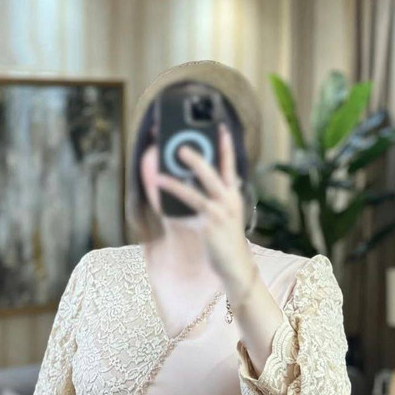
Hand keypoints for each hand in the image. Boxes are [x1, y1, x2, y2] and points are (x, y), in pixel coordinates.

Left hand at [155, 122, 253, 290]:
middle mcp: (228, 202)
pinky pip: (186, 215)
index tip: (220, 128)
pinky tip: (160, 204)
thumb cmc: (227, 241)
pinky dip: (173, 209)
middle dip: (196, 159)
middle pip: (211, 174)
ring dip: (175, 183)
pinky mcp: (208, 228)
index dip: (226, 146)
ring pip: (195, 193)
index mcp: (233, 196)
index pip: (230, 166)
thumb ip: (217, 199)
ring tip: (159, 174)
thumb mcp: (226, 216)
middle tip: (180, 147)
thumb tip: (195, 186)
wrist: (236, 266)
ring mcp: (218, 214)